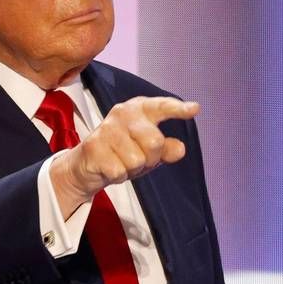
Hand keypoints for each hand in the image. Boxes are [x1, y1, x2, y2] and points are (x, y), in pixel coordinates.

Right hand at [51, 96, 198, 215]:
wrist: (87, 164)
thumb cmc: (123, 153)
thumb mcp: (149, 152)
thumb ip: (166, 149)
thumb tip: (180, 149)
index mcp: (138, 109)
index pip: (161, 107)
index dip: (178, 109)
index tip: (195, 109)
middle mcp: (122, 114)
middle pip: (154, 142)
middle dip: (150, 159)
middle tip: (137, 159)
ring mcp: (107, 129)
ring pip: (137, 160)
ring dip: (132, 169)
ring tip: (121, 162)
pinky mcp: (94, 147)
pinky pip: (120, 171)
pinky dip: (119, 176)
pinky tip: (110, 168)